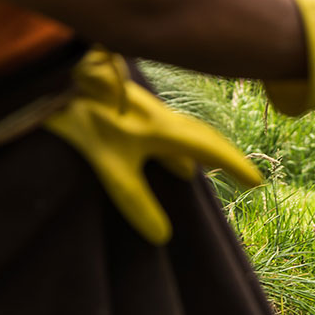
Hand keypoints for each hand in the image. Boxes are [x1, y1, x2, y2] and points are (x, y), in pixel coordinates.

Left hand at [45, 49, 263, 243]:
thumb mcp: (109, 165)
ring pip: (183, 134)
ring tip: (211, 170)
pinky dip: (176, 148)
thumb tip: (162, 237)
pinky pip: (164, 132)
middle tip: (246, 177)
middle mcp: (160, 117)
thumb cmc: (84, 118)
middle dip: (225, 157)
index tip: (257, 182)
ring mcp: (144, 110)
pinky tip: (170, 159)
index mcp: (163, 129)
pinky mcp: (127, 110)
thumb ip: (135, 200)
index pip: (209, 149)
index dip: (234, 166)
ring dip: (201, 151)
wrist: (57, 78)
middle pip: (202, 138)